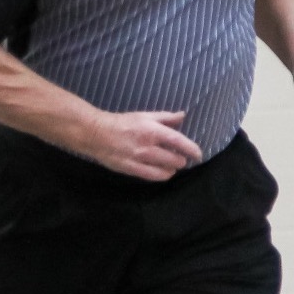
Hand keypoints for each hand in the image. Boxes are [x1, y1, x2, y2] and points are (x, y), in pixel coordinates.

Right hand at [85, 111, 202, 180]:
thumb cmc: (123, 123)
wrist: (95, 133)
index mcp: (152, 131)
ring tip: (170, 164)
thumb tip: (184, 116)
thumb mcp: (145, 116)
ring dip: (172, 168)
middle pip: (175, 160)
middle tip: (179, 157)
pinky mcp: (131, 169)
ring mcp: (139, 160)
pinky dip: (162, 175)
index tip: (198, 155)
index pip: (179, 142)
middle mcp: (147, 146)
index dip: (192, 150)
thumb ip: (166, 118)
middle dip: (181, 159)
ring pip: (167, 171)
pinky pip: (154, 177)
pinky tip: (162, 170)